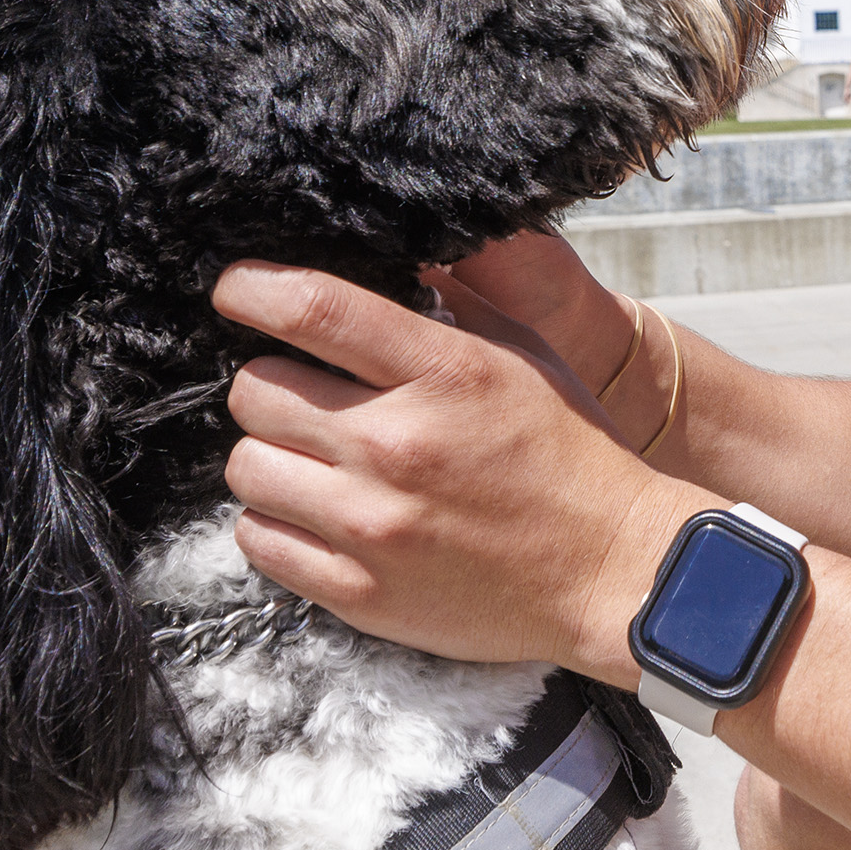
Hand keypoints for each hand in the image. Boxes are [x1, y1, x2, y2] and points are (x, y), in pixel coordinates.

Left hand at [213, 260, 692, 676]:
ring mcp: (373, 526)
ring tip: (311, 459)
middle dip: (270, 382)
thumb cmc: (571, 455)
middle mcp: (398, 446)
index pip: (312, 309)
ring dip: (270, 454)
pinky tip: (316, 513)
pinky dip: (276, 521)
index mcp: (443, 374)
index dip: (251, 288)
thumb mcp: (524, 354)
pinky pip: (258, 540)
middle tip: (303, 395)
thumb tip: (386, 256)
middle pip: (256, 389)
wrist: (615, 572)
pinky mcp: (358, 593)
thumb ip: (451, 301)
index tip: (236, 289)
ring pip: (246, 466)